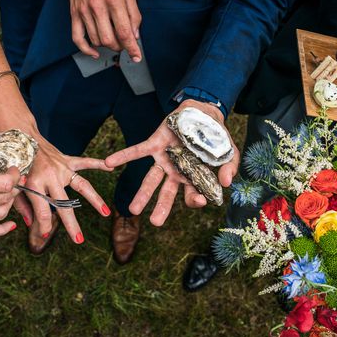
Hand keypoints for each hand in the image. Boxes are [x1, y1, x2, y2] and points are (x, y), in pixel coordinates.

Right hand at [0, 147, 19, 237]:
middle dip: (14, 188)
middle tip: (15, 181)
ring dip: (9, 203)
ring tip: (9, 195)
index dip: (14, 176)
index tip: (15, 171)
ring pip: (0, 213)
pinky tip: (10, 224)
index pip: (2, 182)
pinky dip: (2, 229)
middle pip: (4, 197)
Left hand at [11, 132, 113, 249]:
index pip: (42, 210)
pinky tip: (110, 167)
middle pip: (63, 204)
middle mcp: (50, 176)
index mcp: (33, 183)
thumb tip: (30, 224)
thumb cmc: (14, 163)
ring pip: (82, 186)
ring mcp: (61, 168)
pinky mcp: (66, 160)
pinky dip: (97, 164)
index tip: (44, 234)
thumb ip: (22, 205)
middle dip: (71, 224)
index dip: (43, 224)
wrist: (18, 136)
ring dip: (95, 200)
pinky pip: (85, 162)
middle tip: (79, 240)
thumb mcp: (13, 186)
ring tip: (105, 213)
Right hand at [66, 0, 141, 61]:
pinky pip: (77, 38)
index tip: (136, 56)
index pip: (124, 31)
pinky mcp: (74, 13)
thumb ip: (134, 13)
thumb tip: (135, 34)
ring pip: (96, 41)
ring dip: (107, 46)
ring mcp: (84, 11)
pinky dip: (86, 49)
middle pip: (109, 40)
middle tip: (125, 43)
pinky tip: (94, 52)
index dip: (132, 48)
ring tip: (113, 39)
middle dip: (120, 47)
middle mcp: (97, 6)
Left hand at [105, 100, 239, 225]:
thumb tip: (226, 183)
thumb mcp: (228, 154)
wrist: (205, 114)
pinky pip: (137, 152)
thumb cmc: (217, 139)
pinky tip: (108, 163)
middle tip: (155, 222)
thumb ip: (228, 168)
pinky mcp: (155, 144)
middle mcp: (176, 172)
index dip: (195, 199)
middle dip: (161, 208)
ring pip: (150, 179)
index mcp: (193, 178)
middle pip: (167, 194)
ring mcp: (164, 159)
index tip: (199, 200)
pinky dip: (123, 157)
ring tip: (132, 210)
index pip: (191, 195)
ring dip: (141, 194)